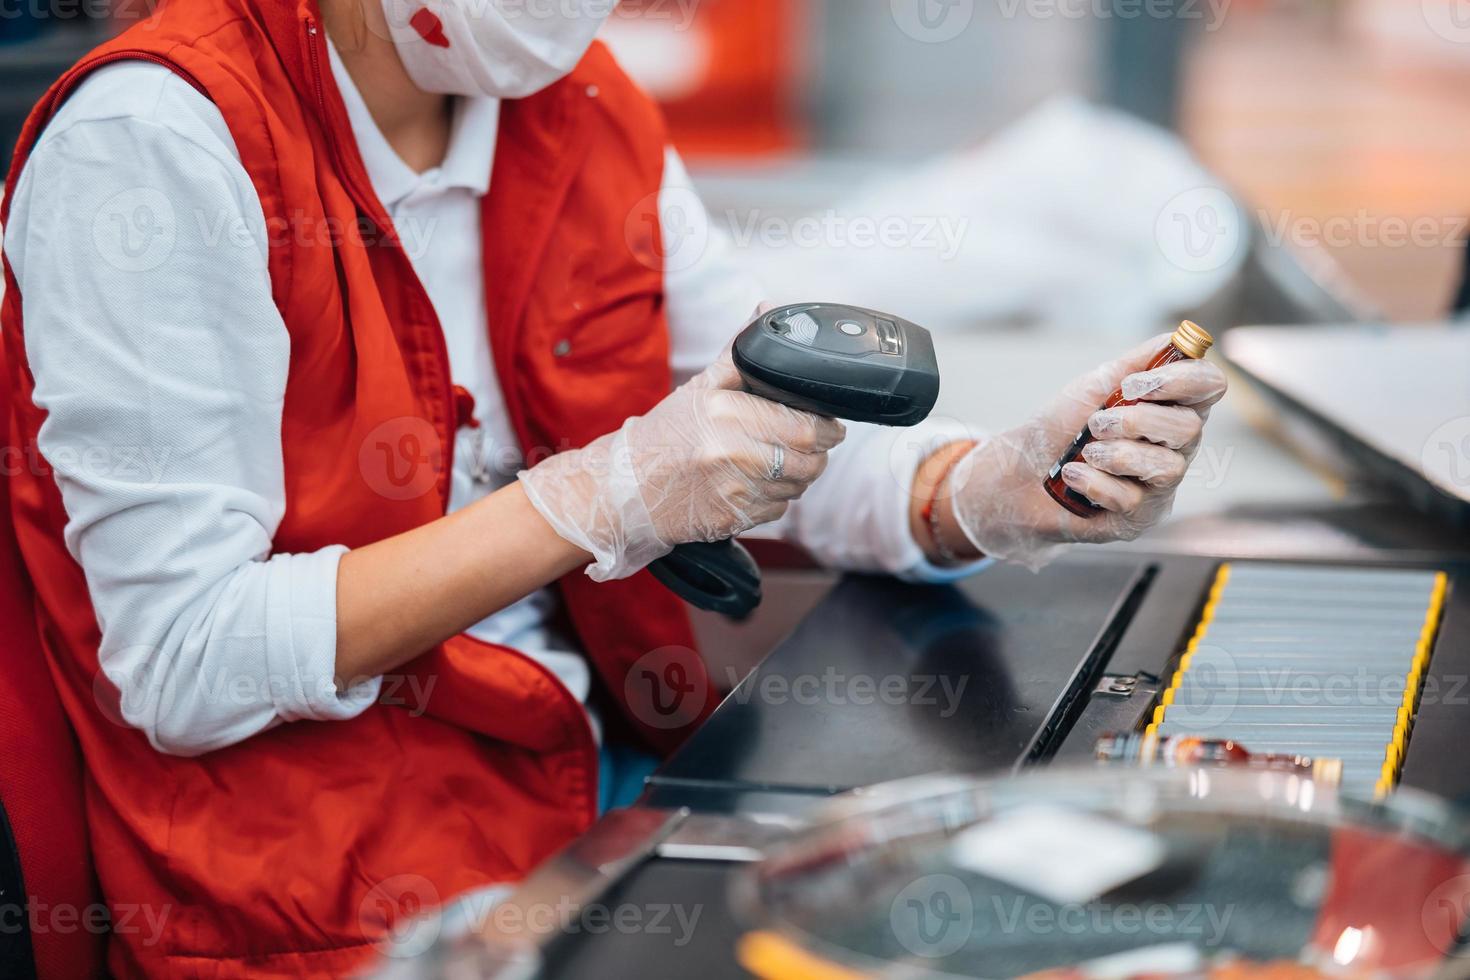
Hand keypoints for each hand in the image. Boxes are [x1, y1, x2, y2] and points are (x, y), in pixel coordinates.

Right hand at [518, 344, 845, 581]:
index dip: (827, 427)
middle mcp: (734, 453)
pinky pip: (777, 509)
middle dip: (818, 453)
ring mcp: (734, 490)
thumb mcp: (700, 388)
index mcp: (729, 414)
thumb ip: (739, 355)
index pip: (806, 426)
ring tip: (776, 462)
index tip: (830, 425)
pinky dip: (775, 498)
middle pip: (810, 460)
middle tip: (811, 445)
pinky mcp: (732, 519)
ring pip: (797, 487)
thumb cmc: (664, 435)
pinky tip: (754, 484)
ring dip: (798, 476)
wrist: (625, 488)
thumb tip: (766, 311)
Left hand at [949, 334, 1227, 568]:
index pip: (1209, 386)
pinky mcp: (1139, 518)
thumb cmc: (1060, 428)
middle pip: (1191, 428)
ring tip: (1085, 451)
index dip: (1183, 381)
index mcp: (1169, 408)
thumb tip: (1176, 338)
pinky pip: (1131, 499)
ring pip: (1167, 468)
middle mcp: (1174, 447)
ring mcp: (1160, 486)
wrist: (1019, 474)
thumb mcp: (1096, 386)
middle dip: (1137, 422)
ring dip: (1115, 455)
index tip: (1133, 384)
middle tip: (1096, 424)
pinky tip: (1074, 476)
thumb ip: (1138, 362)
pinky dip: (1093, 482)